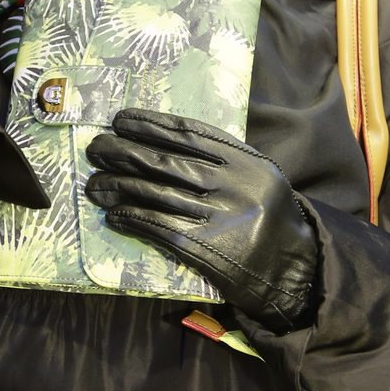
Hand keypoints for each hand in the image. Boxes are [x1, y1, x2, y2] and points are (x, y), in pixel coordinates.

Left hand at [86, 109, 317, 332]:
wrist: (295, 270)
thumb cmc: (271, 218)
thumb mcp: (259, 176)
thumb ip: (223, 158)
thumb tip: (164, 140)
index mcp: (246, 160)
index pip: (188, 134)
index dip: (149, 124)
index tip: (120, 120)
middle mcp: (233, 184)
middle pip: (163, 161)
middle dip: (121, 152)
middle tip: (95, 148)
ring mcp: (218, 217)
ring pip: (154, 194)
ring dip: (117, 187)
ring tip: (94, 185)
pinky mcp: (205, 248)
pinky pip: (157, 227)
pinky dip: (131, 218)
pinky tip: (115, 215)